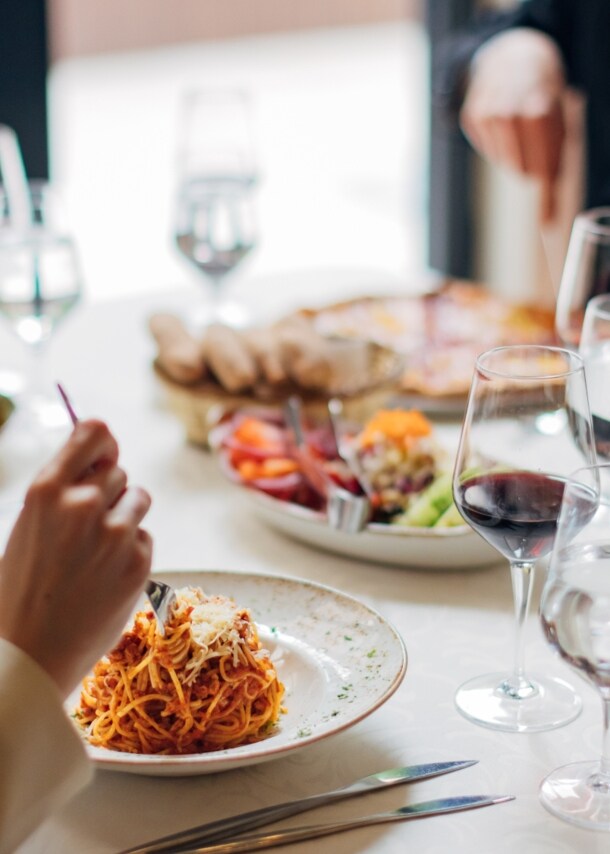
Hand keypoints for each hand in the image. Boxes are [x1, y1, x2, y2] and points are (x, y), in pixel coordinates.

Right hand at [0, 419, 152, 696]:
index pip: (94, 432)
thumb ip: (65, 491)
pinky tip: (104, 577)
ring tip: (96, 551)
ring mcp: (115, 532)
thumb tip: (105, 459)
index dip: (104, 443)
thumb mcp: (29, 526)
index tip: (105, 455)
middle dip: (109, 492)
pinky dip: (131, 551)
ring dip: (125, 516)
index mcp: (47, 490)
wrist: (29, 654)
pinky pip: (144, 536)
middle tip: (88, 528)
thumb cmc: (22, 589)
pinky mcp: (139, 560)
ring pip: (139, 499)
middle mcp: (84, 504)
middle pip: (119, 470)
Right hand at [460, 28, 566, 222]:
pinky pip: (486, 149)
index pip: (541, 167)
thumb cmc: (542, 95)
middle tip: (535, 152)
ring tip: (519, 132)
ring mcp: (486, 112)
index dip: (546, 194)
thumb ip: (554, 166)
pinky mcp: (470, 115)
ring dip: (514, 156)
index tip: (548, 218)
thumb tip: (548, 220)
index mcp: (537, 109)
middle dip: (531, 167)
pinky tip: (502, 126)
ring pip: (503, 161)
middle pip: (520, 168)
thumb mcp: (558, 122)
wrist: (514, 56)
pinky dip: (496, 145)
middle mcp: (509, 110)